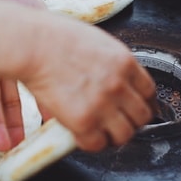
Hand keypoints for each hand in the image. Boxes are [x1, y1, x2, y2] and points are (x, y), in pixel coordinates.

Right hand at [22, 17, 156, 152]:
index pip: (149, 91)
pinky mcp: (83, 121)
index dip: (144, 103)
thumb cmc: (54, 37)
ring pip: (124, 135)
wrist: (31, 45)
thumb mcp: (95, 41)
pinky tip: (82, 135)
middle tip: (118, 123)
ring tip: (100, 132)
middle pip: (142, 116)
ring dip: (113, 136)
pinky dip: (91, 143)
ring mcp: (102, 104)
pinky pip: (97, 144)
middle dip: (131, 121)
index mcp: (124, 62)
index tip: (137, 109)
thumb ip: (109, 62)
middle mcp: (118, 84)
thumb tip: (111, 76)